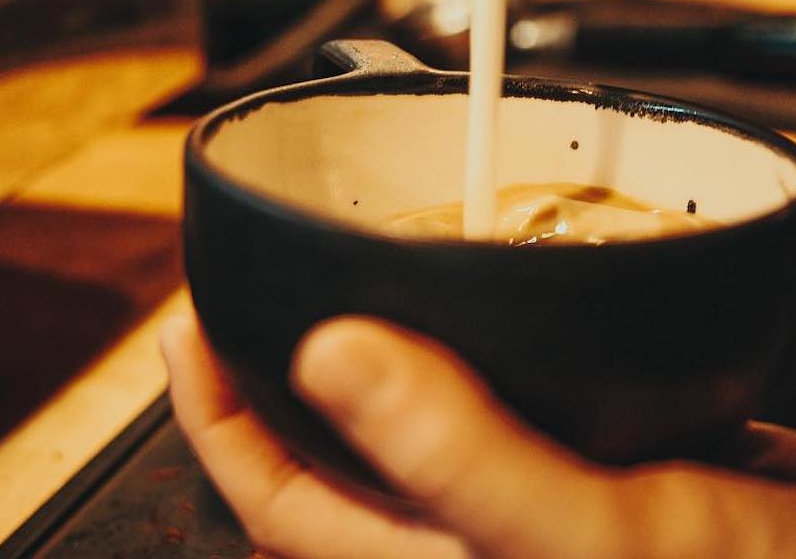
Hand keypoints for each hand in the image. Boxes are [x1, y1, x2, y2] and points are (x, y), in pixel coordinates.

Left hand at [161, 313, 795, 558]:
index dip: (229, 425)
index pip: (295, 508)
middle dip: (290, 374)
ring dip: (384, 347)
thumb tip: (330, 358)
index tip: (194, 325)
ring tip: (350, 265)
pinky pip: (514, 400)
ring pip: (426, 425)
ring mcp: (537, 508)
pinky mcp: (601, 469)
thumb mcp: (602, 538)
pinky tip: (483, 289)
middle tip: (254, 276)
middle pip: (346, 461)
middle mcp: (476, 551)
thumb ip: (464, 457)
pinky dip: (484, 344)